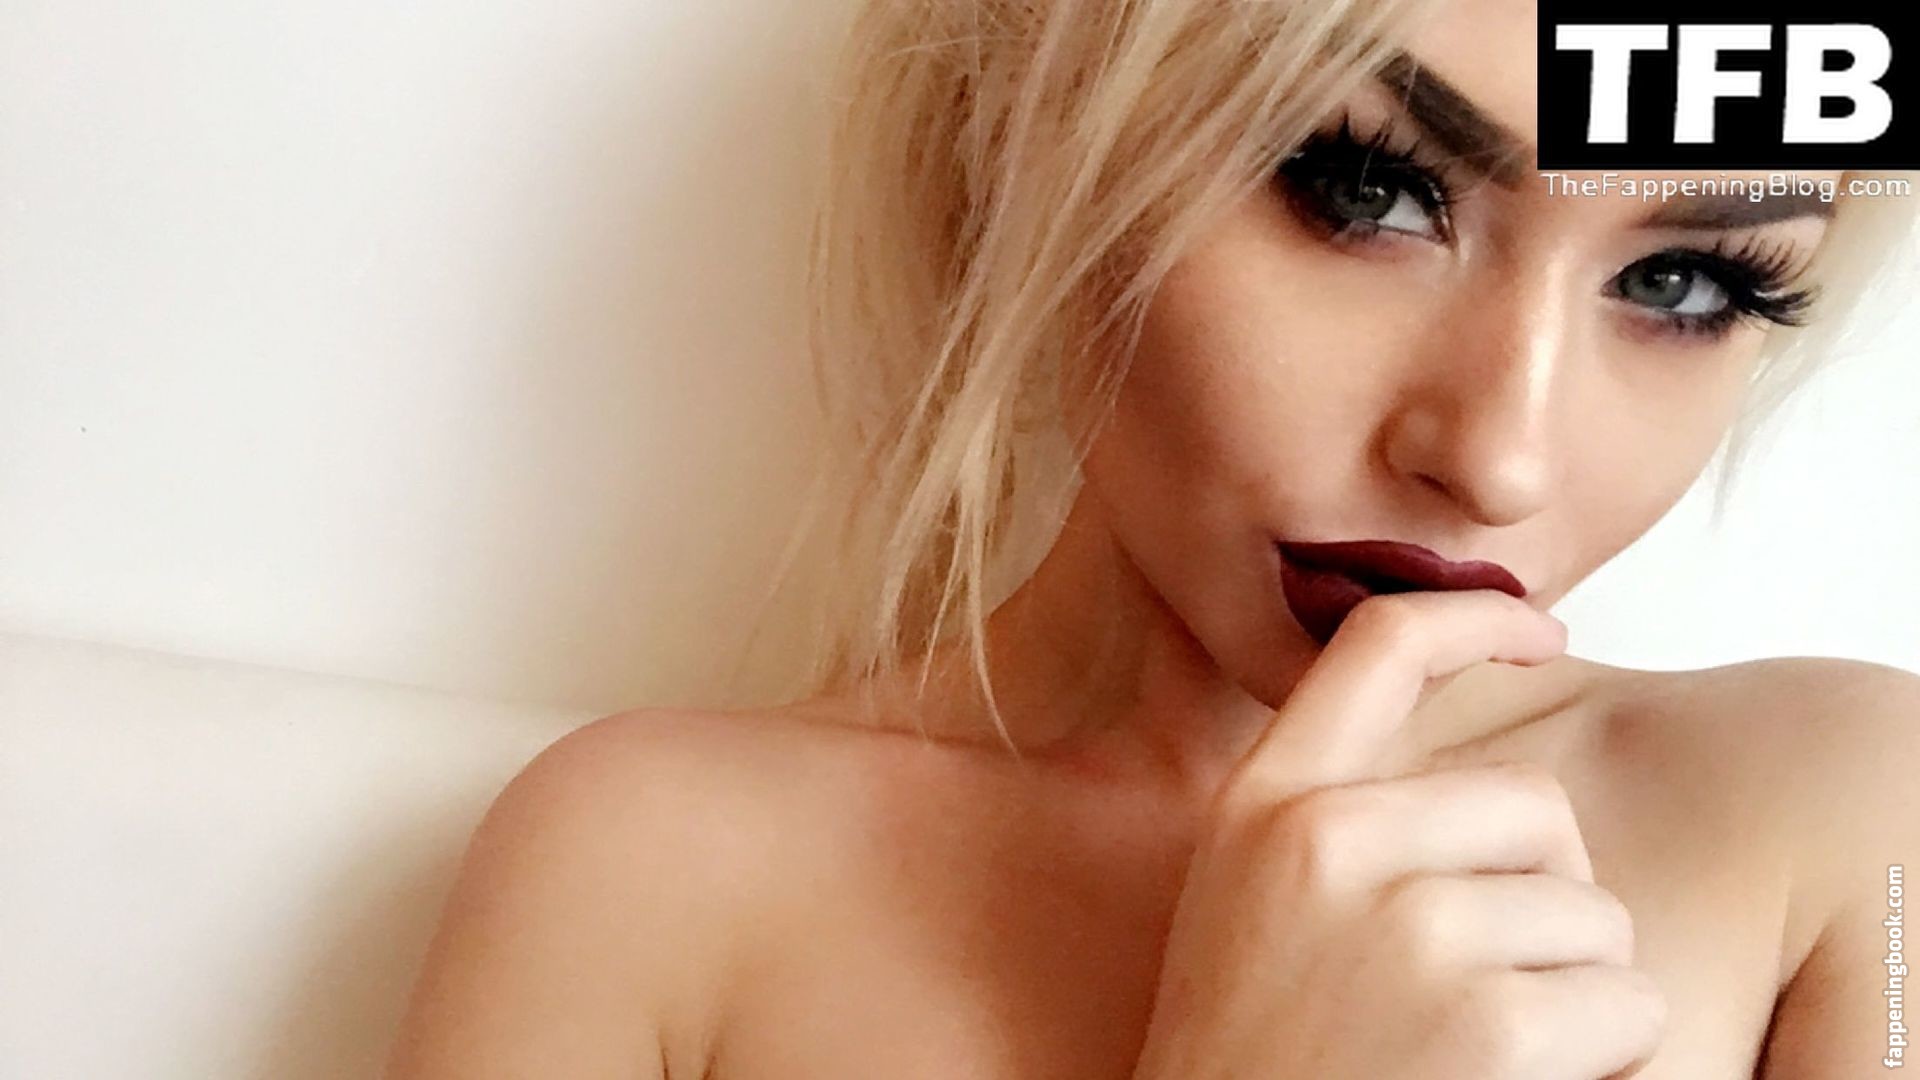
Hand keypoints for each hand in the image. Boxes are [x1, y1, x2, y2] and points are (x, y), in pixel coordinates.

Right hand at [1130, 591, 1665, 1079]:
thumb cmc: (1251, 1059)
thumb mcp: (1246, 905)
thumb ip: (1333, 824)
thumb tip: (1486, 783)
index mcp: (1263, 806)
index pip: (1377, 648)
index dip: (1474, 614)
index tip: (1540, 626)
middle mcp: (1329, 840)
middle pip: (1533, 806)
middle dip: (1540, 891)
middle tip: (1473, 986)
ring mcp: (1409, 925)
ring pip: (1590, 911)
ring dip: (1569, 989)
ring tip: (1472, 1052)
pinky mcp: (1487, 1018)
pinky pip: (1623, 999)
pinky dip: (1602, 1056)